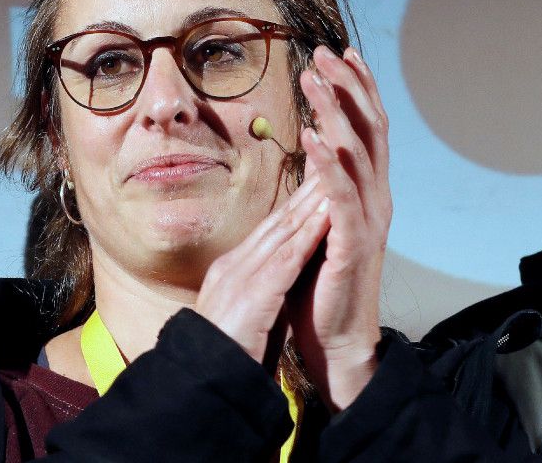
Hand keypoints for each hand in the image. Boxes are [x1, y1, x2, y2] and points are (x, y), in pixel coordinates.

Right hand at [194, 174, 329, 367]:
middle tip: (331, 158)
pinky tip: (327, 214)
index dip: (297, 202)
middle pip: (277, 220)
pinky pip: (286, 258)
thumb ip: (265, 293)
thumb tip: (283, 280)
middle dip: (307, 189)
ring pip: (282, 231)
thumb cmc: (232, 357)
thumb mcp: (250, 316)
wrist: (206, 384)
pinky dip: (308, 234)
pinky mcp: (252, 296)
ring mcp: (240, 278)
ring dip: (312, 201)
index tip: (320, 179)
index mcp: (233, 271)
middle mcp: (234, 266)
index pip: (271, 229)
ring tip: (336, 173)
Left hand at [288, 46, 391, 410]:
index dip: (358, 89)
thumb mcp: (323, 226)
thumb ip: (325, 190)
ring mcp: (369, 219)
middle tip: (324, 53)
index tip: (340, 54)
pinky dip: (328, 163)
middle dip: (349, 87)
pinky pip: (341, 196)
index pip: (368, 129)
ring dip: (336, 112)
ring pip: (358, 153)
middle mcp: (377, 198)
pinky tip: (311, 137)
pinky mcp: (354, 243)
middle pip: (369, 129)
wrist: (337, 341)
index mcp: (369, 192)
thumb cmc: (324, 284)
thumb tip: (315, 152)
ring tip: (315, 79)